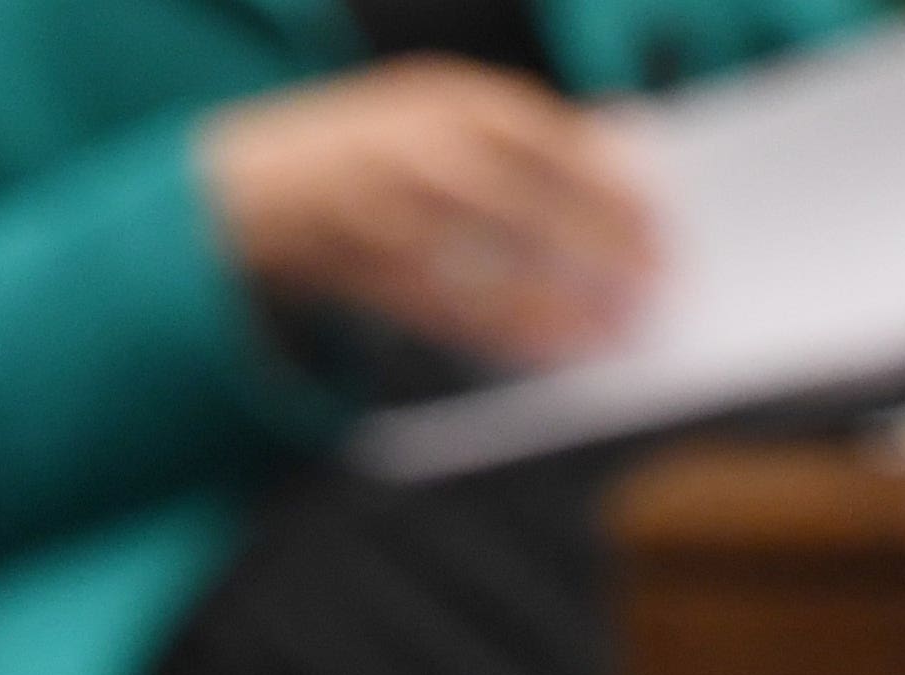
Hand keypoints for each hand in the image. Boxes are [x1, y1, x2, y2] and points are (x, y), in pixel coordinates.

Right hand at [197, 61, 659, 369]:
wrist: (244, 183)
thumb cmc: (365, 150)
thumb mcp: (436, 115)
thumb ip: (512, 141)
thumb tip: (608, 169)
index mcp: (448, 96)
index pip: (548, 136)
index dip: (609, 183)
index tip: (660, 223)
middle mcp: (414, 145)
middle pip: (524, 199)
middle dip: (594, 246)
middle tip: (650, 285)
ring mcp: (379, 207)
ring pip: (481, 262)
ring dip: (550, 303)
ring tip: (605, 333)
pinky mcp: (354, 267)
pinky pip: (438, 308)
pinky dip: (494, 331)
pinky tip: (539, 348)